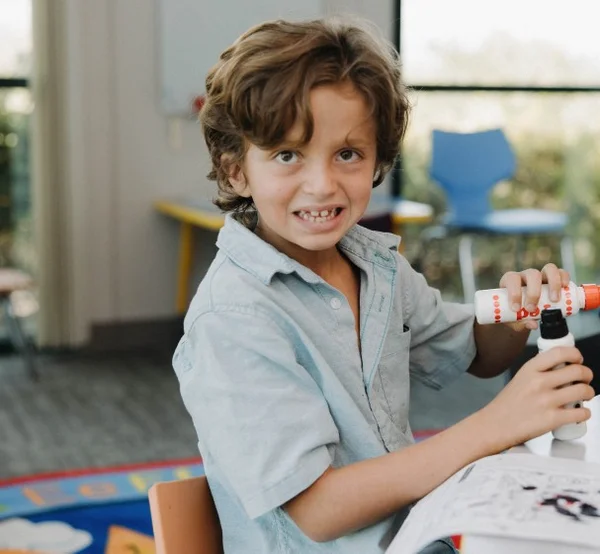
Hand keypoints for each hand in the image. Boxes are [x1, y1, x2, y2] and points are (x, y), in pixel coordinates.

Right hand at [478, 346, 593, 451]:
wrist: (495, 425)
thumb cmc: (507, 404)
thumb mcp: (520, 378)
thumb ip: (539, 371)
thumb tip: (563, 366)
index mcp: (530, 369)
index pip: (560, 352)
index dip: (575, 354)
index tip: (578, 360)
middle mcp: (538, 382)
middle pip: (578, 371)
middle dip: (587, 375)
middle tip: (585, 379)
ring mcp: (546, 400)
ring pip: (584, 390)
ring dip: (589, 393)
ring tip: (584, 396)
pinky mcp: (552, 419)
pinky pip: (582, 412)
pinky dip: (585, 412)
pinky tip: (580, 412)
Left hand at [499, 263, 570, 330]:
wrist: (523, 311)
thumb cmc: (515, 312)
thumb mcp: (513, 318)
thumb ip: (520, 323)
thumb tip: (533, 325)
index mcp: (511, 280)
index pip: (512, 279)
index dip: (514, 292)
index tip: (516, 309)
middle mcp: (526, 275)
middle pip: (532, 274)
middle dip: (533, 292)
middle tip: (532, 309)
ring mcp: (541, 275)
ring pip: (549, 269)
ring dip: (553, 284)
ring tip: (554, 300)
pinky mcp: (554, 278)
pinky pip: (561, 273)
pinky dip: (564, 278)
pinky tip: (565, 287)